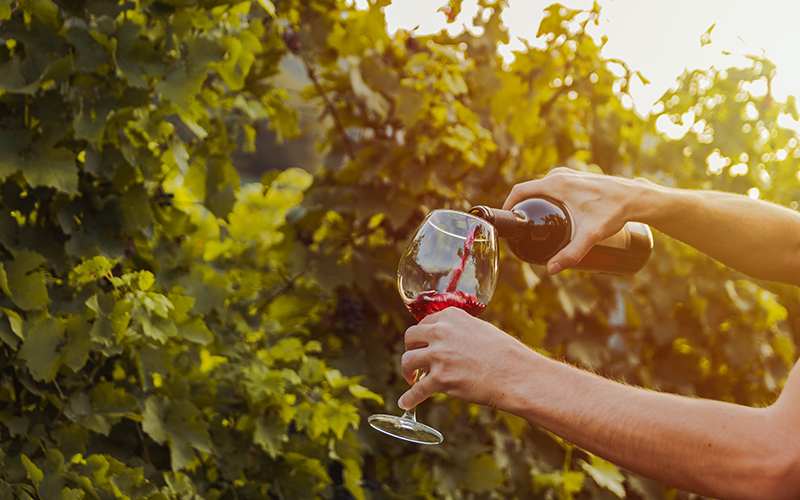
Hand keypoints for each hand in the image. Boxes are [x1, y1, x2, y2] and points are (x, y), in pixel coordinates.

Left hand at [398, 307, 536, 410]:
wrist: (516, 374)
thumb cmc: (504, 354)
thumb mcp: (479, 329)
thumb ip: (458, 331)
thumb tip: (445, 343)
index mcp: (450, 316)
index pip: (424, 323)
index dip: (421, 338)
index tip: (422, 346)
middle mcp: (441, 332)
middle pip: (410, 338)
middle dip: (410, 350)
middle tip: (415, 361)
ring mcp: (439, 355)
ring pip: (407, 361)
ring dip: (407, 372)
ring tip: (412, 379)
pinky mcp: (440, 379)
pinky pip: (417, 390)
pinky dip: (409, 398)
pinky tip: (405, 403)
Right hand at [503, 167, 646, 273]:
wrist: (636, 198)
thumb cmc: (614, 211)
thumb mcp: (591, 234)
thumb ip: (572, 253)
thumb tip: (552, 269)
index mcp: (556, 183)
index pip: (520, 191)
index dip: (508, 205)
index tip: (506, 221)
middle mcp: (559, 175)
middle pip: (530, 192)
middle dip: (523, 209)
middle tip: (524, 231)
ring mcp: (568, 175)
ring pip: (541, 190)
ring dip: (535, 204)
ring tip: (535, 226)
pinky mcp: (575, 179)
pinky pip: (552, 188)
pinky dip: (546, 199)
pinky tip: (550, 214)